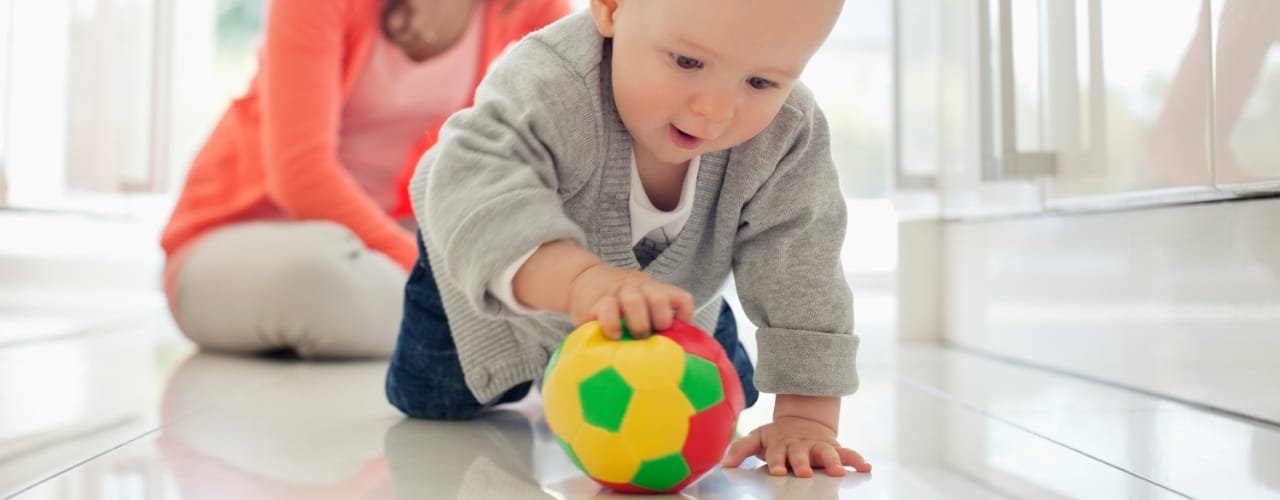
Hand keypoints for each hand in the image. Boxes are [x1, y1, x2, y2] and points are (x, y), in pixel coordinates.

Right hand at [567, 263, 693, 338]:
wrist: (583, 278)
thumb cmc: (618, 299)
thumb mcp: (642, 300)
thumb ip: (655, 318)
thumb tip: (675, 348)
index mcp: (654, 290)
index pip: (680, 298)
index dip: (684, 318)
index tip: (676, 335)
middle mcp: (639, 288)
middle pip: (659, 298)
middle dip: (659, 320)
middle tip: (652, 335)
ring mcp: (618, 292)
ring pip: (634, 301)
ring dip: (637, 323)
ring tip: (633, 338)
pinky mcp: (597, 302)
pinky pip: (607, 311)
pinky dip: (612, 325)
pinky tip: (613, 336)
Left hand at [722, 416, 870, 476]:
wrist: (803, 420)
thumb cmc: (777, 436)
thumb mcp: (757, 438)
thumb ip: (741, 449)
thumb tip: (724, 465)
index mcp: (782, 444)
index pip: (777, 454)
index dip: (777, 462)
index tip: (776, 471)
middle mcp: (801, 446)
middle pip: (802, 454)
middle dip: (802, 463)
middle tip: (803, 473)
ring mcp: (819, 447)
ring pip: (827, 453)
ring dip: (833, 462)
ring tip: (838, 472)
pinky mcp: (835, 448)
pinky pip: (848, 453)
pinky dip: (857, 459)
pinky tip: (865, 468)